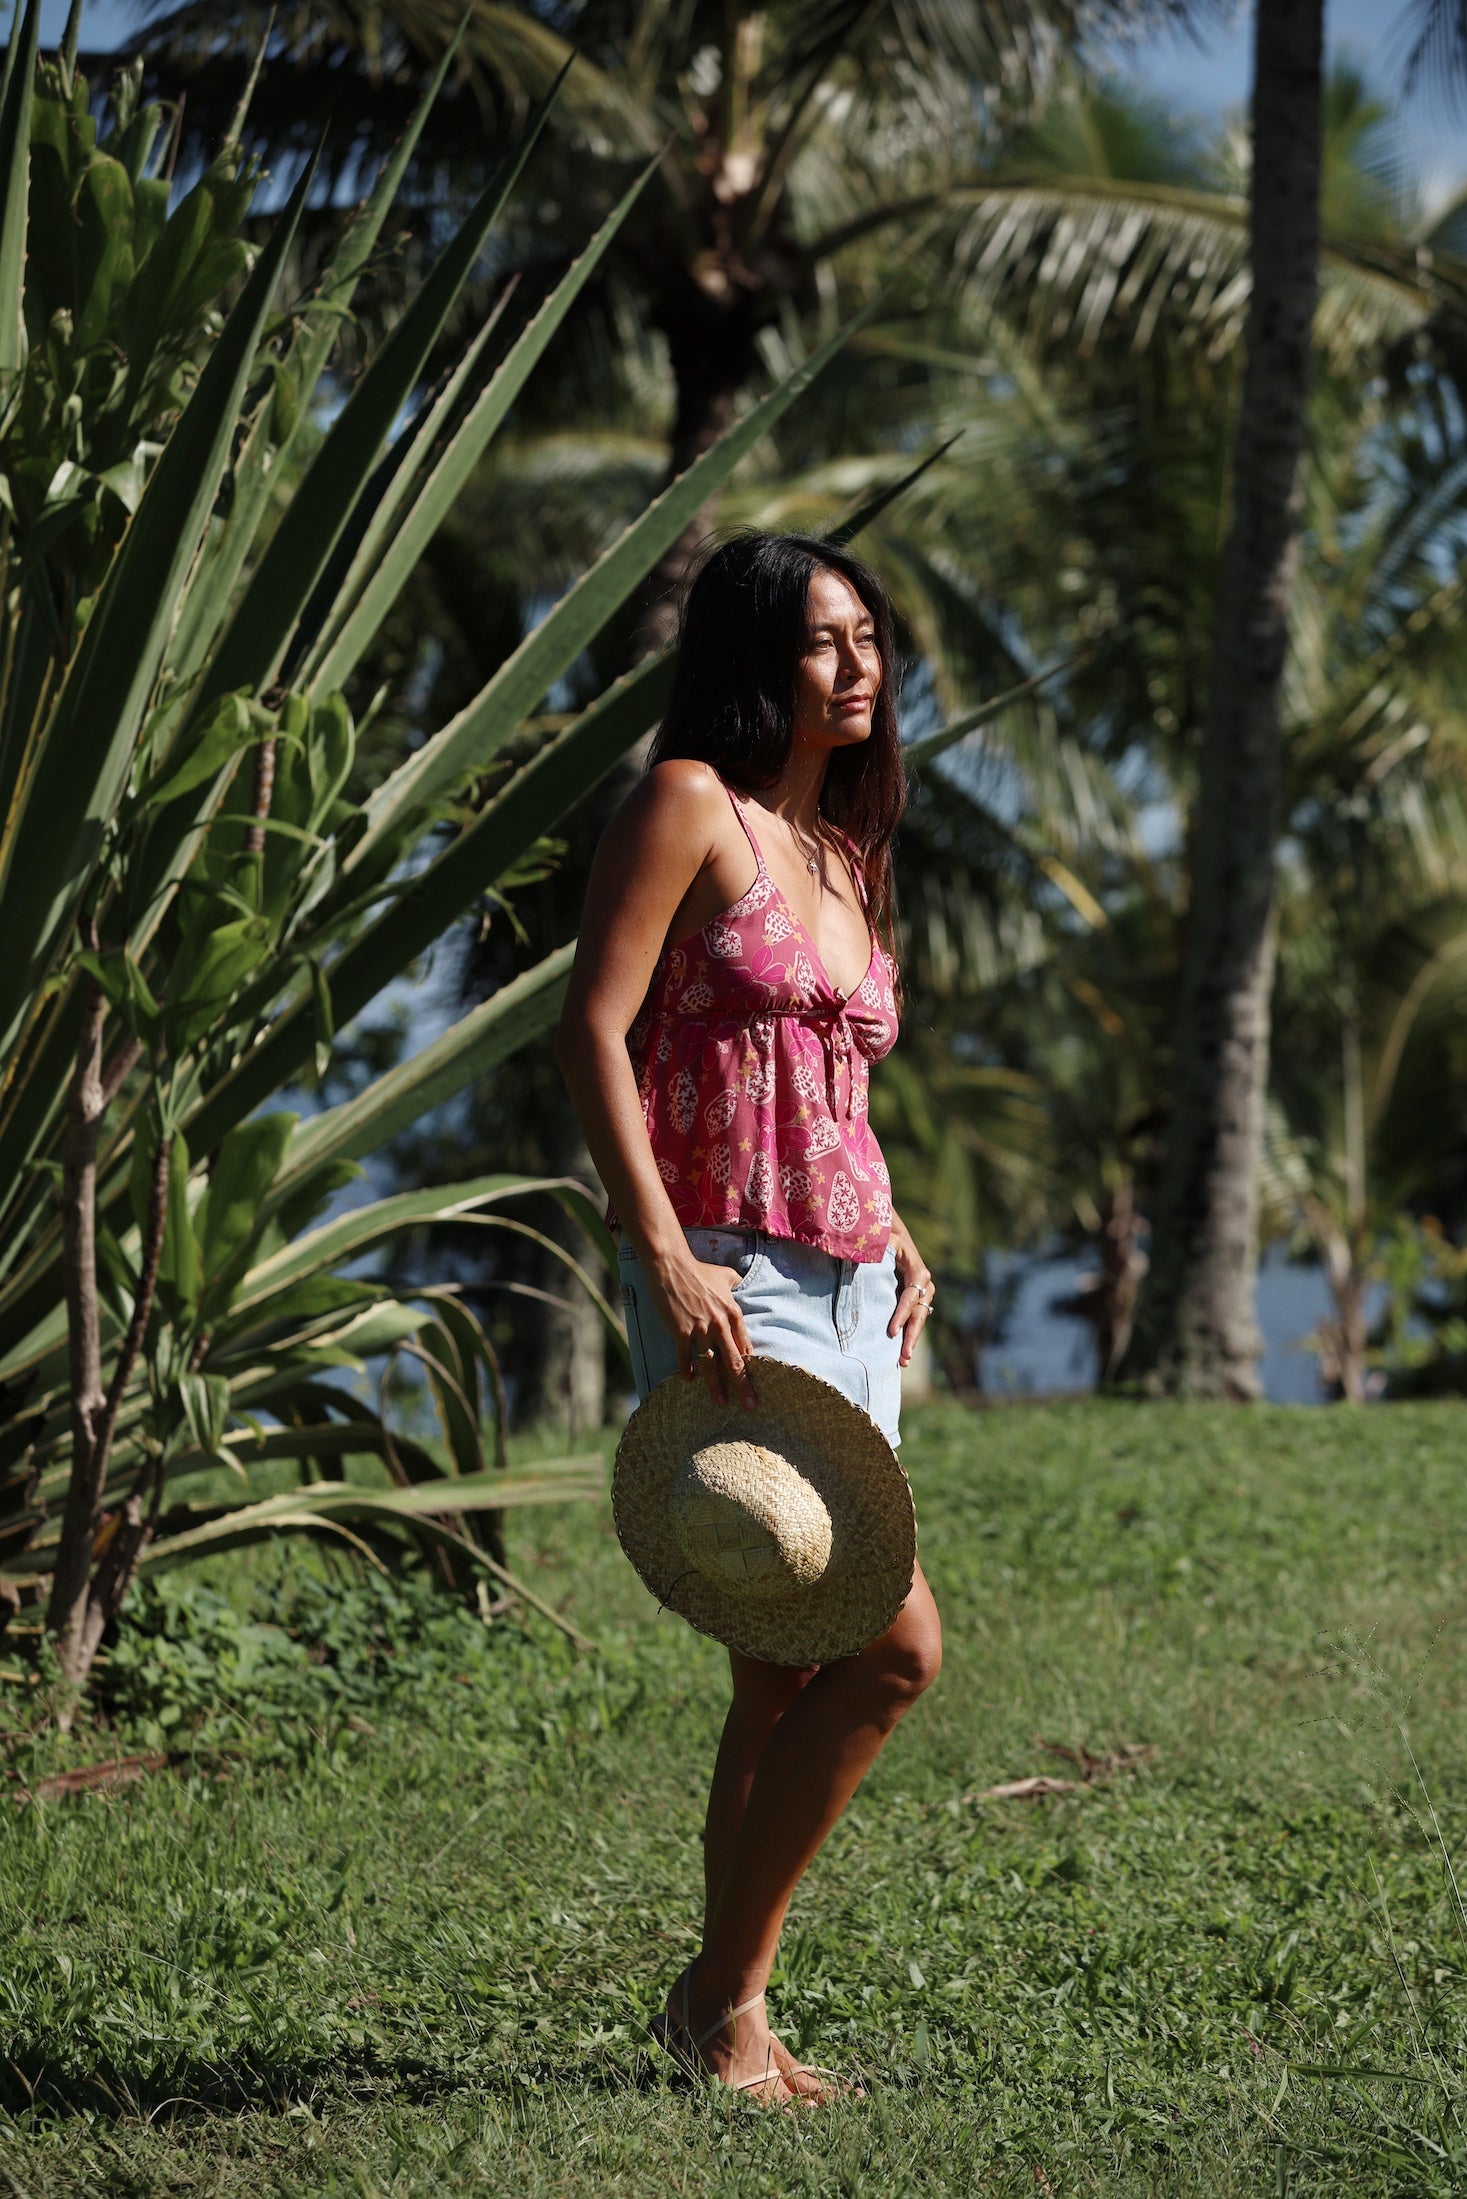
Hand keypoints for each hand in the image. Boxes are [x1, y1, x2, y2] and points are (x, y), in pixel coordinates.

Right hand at [645, 1252, 758, 1408]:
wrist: (671, 1265)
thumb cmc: (698, 1270)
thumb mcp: (725, 1275)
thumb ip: (735, 1282)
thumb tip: (740, 1283)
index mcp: (733, 1313)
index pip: (746, 1347)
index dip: (751, 1368)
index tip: (757, 1384)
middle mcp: (720, 1324)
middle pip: (734, 1361)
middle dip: (743, 1386)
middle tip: (750, 1405)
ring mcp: (700, 1329)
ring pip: (711, 1364)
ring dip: (716, 1386)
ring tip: (721, 1403)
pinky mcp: (681, 1331)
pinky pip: (685, 1357)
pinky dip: (687, 1370)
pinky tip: (688, 1379)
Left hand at [887, 1212, 934, 1369]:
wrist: (891, 1238)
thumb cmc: (882, 1239)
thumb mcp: (880, 1240)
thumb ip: (873, 1249)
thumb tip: (857, 1258)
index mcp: (916, 1269)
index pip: (911, 1294)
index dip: (902, 1312)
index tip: (892, 1332)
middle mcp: (923, 1283)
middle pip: (919, 1312)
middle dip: (911, 1334)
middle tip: (903, 1354)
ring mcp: (921, 1294)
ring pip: (919, 1320)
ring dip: (912, 1340)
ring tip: (903, 1361)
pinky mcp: (914, 1301)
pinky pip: (913, 1321)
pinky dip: (908, 1336)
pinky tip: (901, 1355)